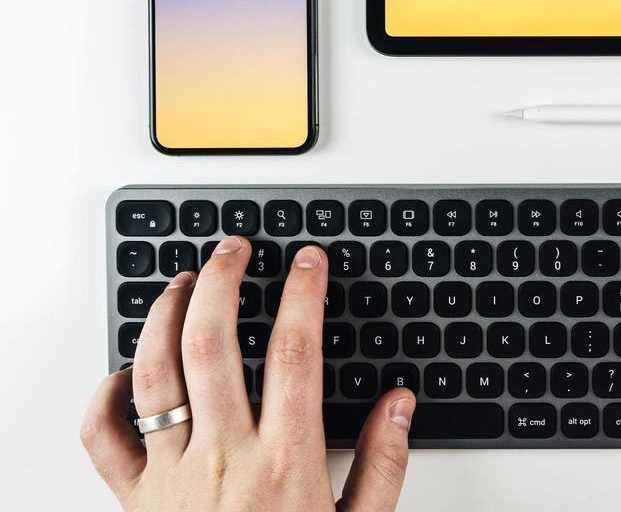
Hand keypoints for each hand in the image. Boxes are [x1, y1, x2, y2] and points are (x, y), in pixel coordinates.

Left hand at [82, 239, 416, 510]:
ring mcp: (171, 476)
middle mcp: (223, 458)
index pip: (294, 352)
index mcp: (285, 461)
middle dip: (222, 281)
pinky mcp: (133, 500)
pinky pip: (103, 438)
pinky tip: (124, 369)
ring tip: (182, 283)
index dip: (303, 294)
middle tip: (234, 250)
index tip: (308, 263)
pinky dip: (105, 394)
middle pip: (212, 345)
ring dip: (165, 316)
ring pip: (155, 374)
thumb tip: (399, 404)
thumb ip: (384, 465)